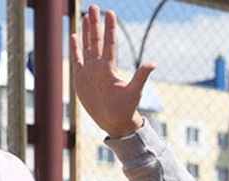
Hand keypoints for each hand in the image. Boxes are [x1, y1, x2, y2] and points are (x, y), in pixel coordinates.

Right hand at [71, 4, 155, 137]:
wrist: (114, 122)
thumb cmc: (126, 109)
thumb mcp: (134, 92)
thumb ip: (141, 77)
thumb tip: (153, 63)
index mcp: (110, 68)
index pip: (110, 43)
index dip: (110, 28)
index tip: (110, 12)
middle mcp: (100, 66)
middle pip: (96, 40)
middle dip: (95, 24)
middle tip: (94, 6)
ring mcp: (90, 71)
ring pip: (87, 46)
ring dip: (87, 32)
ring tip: (86, 16)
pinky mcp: (80, 79)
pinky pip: (77, 60)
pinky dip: (75, 48)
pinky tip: (75, 35)